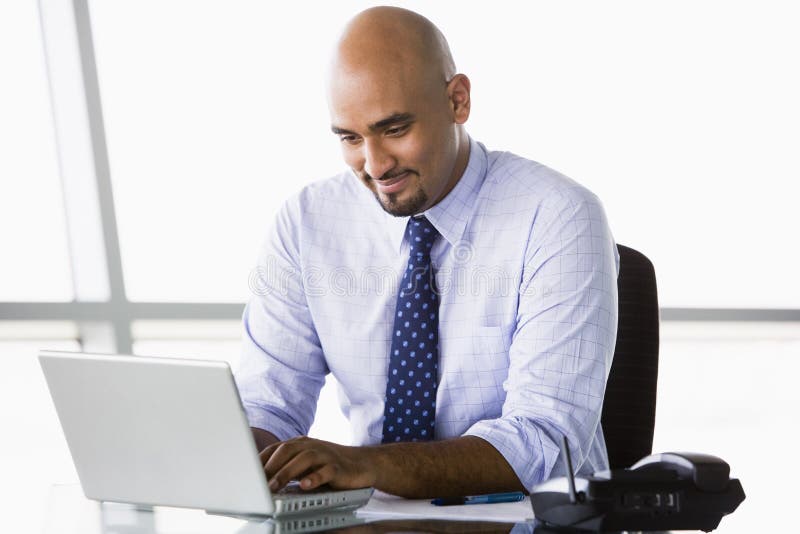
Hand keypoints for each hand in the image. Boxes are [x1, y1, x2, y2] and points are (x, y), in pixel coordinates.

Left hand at [260, 436, 376, 491]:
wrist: (362, 464)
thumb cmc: (329, 465)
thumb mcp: (306, 463)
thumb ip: (287, 467)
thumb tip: (262, 480)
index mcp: (300, 444)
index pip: (276, 448)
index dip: (260, 461)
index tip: (247, 475)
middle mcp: (312, 446)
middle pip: (287, 450)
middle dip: (271, 466)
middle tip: (257, 483)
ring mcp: (326, 455)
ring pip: (304, 459)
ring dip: (286, 473)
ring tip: (274, 487)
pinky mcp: (339, 467)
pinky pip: (326, 471)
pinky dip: (314, 478)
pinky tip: (305, 485)